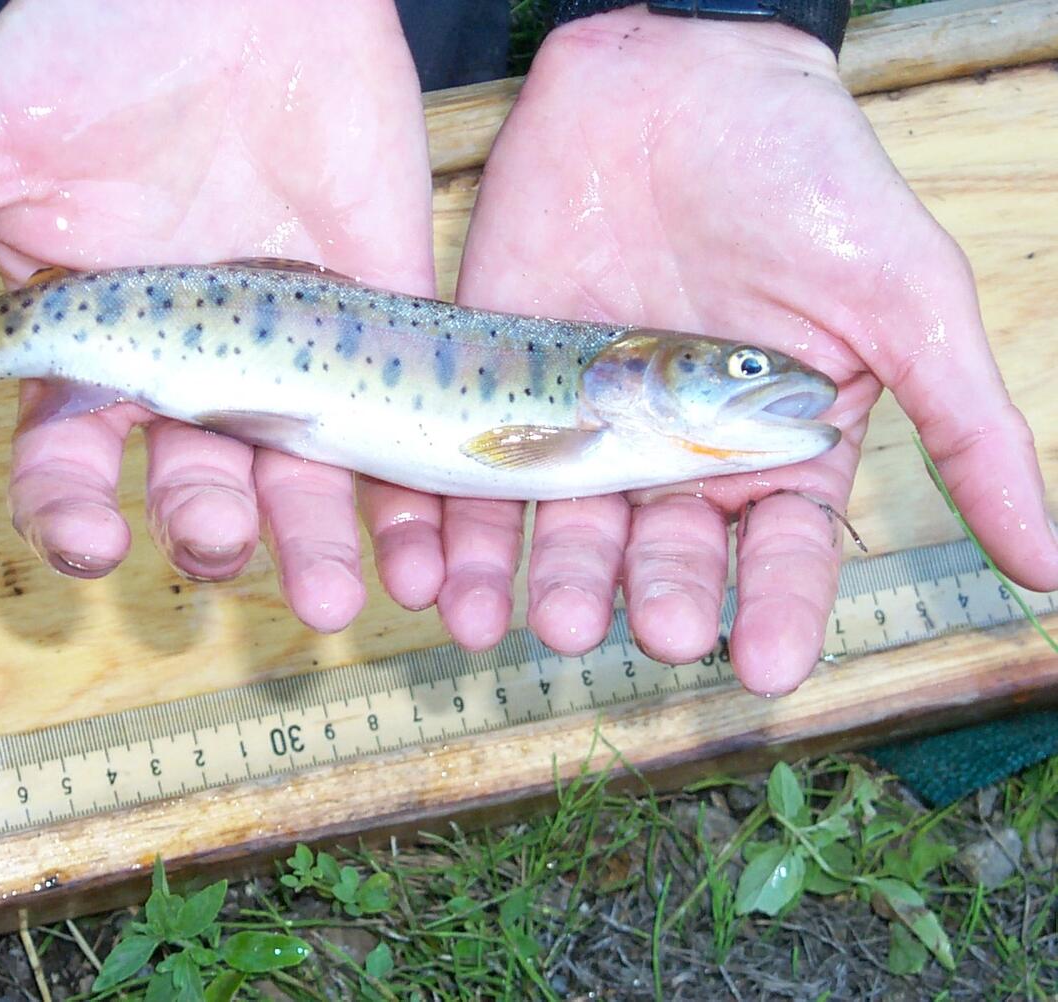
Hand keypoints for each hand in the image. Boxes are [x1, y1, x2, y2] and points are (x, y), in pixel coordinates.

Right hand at [0, 0, 436, 631]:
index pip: (71, 460)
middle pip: (199, 483)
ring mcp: (291, 351)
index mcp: (94, 345)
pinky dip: (417, 495)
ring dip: (323, 546)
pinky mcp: (381, 321)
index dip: (73, 514)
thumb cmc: (95, 42)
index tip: (94, 547)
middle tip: (224, 548)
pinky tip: (431, 555)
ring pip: (303, 476)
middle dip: (211, 529)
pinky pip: (398, 421)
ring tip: (343, 600)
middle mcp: (192, 368)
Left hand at [449, 8, 1057, 692]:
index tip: (765, 667)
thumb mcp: (905, 298)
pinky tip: (447, 581)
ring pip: (564, 530)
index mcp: (772, 449)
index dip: (775, 610)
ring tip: (543, 623)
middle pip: (663, 552)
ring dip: (553, 583)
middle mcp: (674, 453)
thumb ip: (965, 429)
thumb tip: (1046, 568)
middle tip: (654, 628)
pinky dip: (457, 530)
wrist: (673, 79)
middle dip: (657, 595)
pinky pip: (473, 471)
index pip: (779, 554)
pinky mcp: (499, 383)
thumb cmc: (805, 177)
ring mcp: (581, 422)